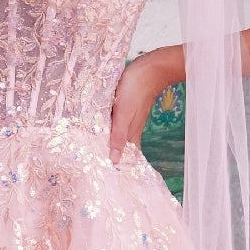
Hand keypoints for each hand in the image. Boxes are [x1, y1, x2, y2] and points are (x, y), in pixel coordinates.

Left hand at [108, 46, 184, 163]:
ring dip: (110, 148)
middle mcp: (131, 130)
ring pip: (119, 140)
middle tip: (97, 174)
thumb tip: (114, 160)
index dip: (118, 170)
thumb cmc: (136, 88)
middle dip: (113, 162)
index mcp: (131, 134)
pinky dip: (111, 134)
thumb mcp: (123, 113)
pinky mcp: (127, 111)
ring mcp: (130, 121)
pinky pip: (118, 128)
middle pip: (122, 151)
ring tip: (97, 159)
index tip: (107, 182)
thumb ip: (118, 136)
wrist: (152, 67)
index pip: (125, 159)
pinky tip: (103, 135)